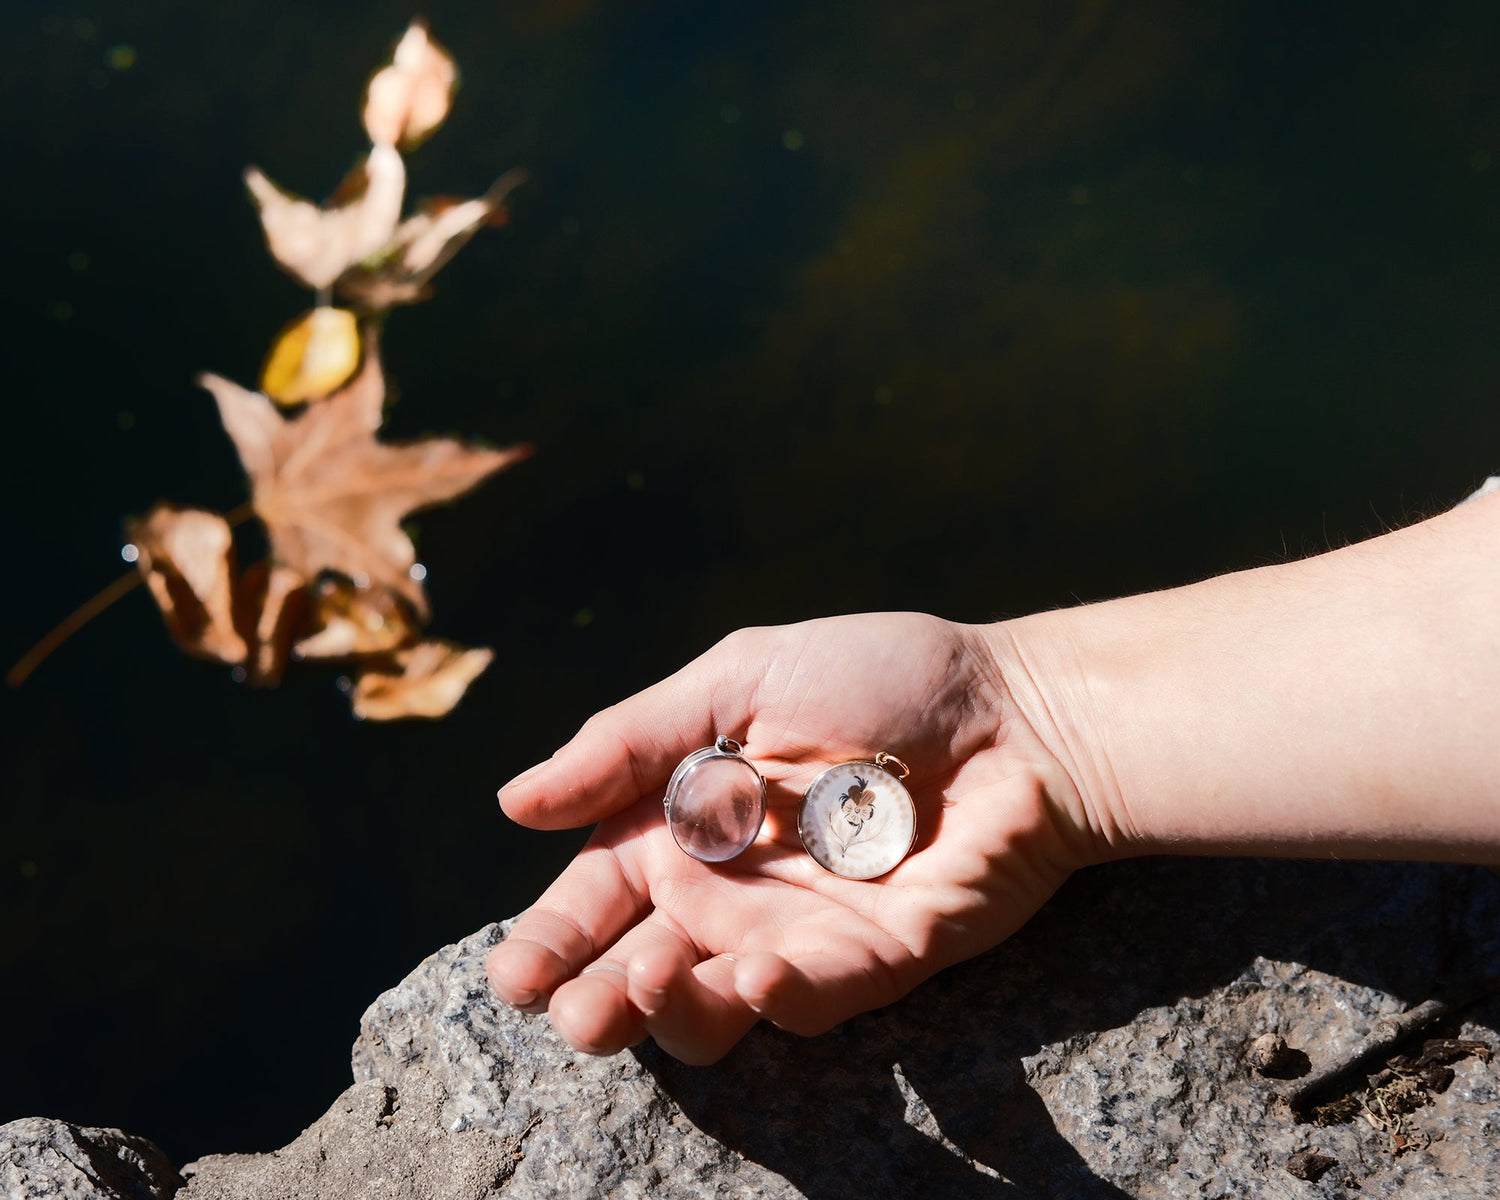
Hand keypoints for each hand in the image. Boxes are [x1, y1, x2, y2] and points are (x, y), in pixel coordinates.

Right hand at [486, 612, 1093, 1062]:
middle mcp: (726, 894)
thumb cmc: (879, 676)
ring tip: (647, 980)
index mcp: (680, 827)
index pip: (590, 899)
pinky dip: (769, 999)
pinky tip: (751, 971)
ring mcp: (796, 936)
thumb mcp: (740, 680)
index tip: (512, 975)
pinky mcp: (872, 965)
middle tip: (569, 1007)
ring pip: (707, 1010)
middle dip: (589, 1005)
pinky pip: (806, 1003)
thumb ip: (631, 741)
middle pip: (633, 973)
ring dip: (667, 1013)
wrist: (1016, 709)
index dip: (546, 943)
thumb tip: (512, 802)